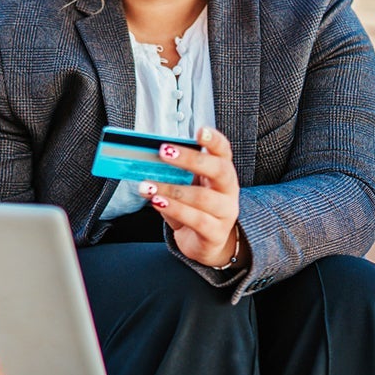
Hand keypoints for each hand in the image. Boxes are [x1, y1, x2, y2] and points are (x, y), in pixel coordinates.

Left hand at [140, 126, 241, 269]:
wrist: (207, 243)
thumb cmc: (194, 209)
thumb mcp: (185, 187)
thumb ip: (172, 174)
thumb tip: (146, 160)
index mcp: (222, 172)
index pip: (223, 151)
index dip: (214, 140)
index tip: (200, 130)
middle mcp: (228, 190)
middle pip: (218, 169)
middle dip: (190, 159)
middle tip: (163, 151)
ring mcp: (225, 213)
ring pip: (202, 198)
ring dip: (172, 190)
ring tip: (148, 186)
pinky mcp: (216, 234)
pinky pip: (196, 220)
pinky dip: (175, 210)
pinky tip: (157, 203)